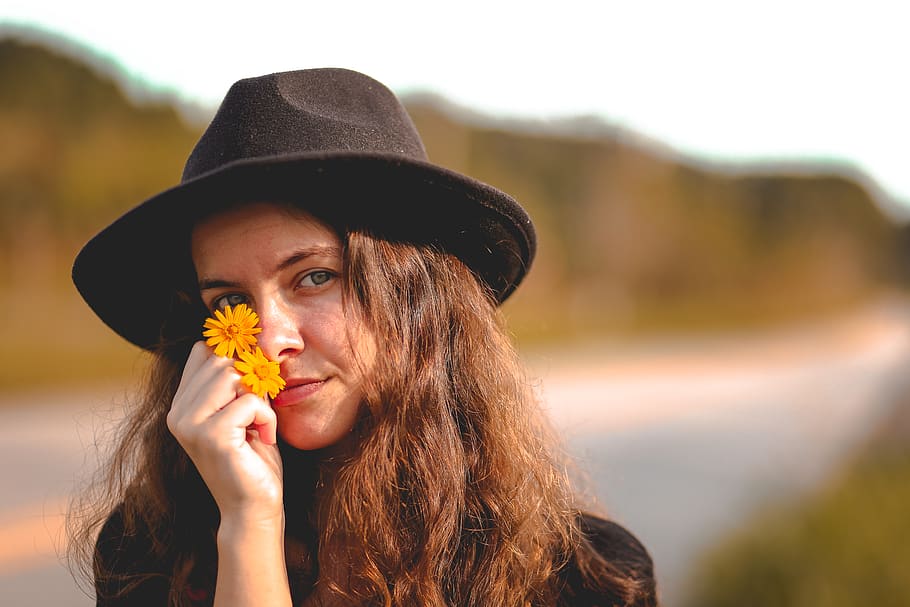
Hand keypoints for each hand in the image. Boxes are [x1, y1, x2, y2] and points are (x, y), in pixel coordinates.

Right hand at [167, 341, 283, 522]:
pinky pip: (250, 401)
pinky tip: (263, 439)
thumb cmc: (253, 459)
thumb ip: (235, 382)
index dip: (234, 357)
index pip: (203, 352)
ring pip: (233, 375)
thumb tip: (244, 341)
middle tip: (257, 413)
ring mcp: (191, 425)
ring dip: (259, 398)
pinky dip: (266, 418)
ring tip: (258, 425)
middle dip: (251, 381)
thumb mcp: (241, 411)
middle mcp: (178, 413)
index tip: (252, 381)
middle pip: (222, 360)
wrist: (253, 507)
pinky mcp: (212, 436)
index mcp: (181, 405)